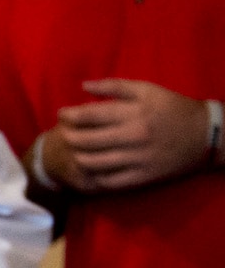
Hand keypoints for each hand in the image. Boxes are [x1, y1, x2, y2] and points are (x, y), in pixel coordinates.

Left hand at [50, 79, 212, 192]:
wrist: (205, 135)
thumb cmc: (172, 108)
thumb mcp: (147, 90)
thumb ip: (114, 86)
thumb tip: (83, 86)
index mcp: (133, 113)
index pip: (90, 116)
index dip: (69, 115)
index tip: (61, 115)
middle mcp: (133, 136)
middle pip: (86, 141)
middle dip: (68, 138)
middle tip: (65, 135)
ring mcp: (137, 159)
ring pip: (93, 164)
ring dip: (77, 158)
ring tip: (75, 152)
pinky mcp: (142, 177)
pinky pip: (108, 181)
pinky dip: (93, 177)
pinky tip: (89, 170)